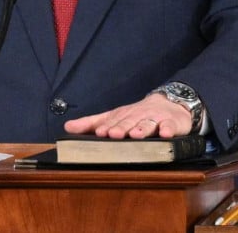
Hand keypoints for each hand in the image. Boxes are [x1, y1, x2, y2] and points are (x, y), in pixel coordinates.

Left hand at [62, 93, 193, 138]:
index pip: (113, 121)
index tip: (100, 132)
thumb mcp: (115, 117)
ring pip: (148, 123)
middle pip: (129, 122)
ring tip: (136, 135)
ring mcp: (155, 119)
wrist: (170, 103)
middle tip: (113, 134)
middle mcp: (138, 115)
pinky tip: (164, 134)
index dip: (107, 126)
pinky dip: (167, 130)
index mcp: (123, 115)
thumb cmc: (138, 114)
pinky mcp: (171, 123)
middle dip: (121, 128)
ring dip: (142, 129)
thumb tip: (67, 127)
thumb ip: (91, 123)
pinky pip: (169, 126)